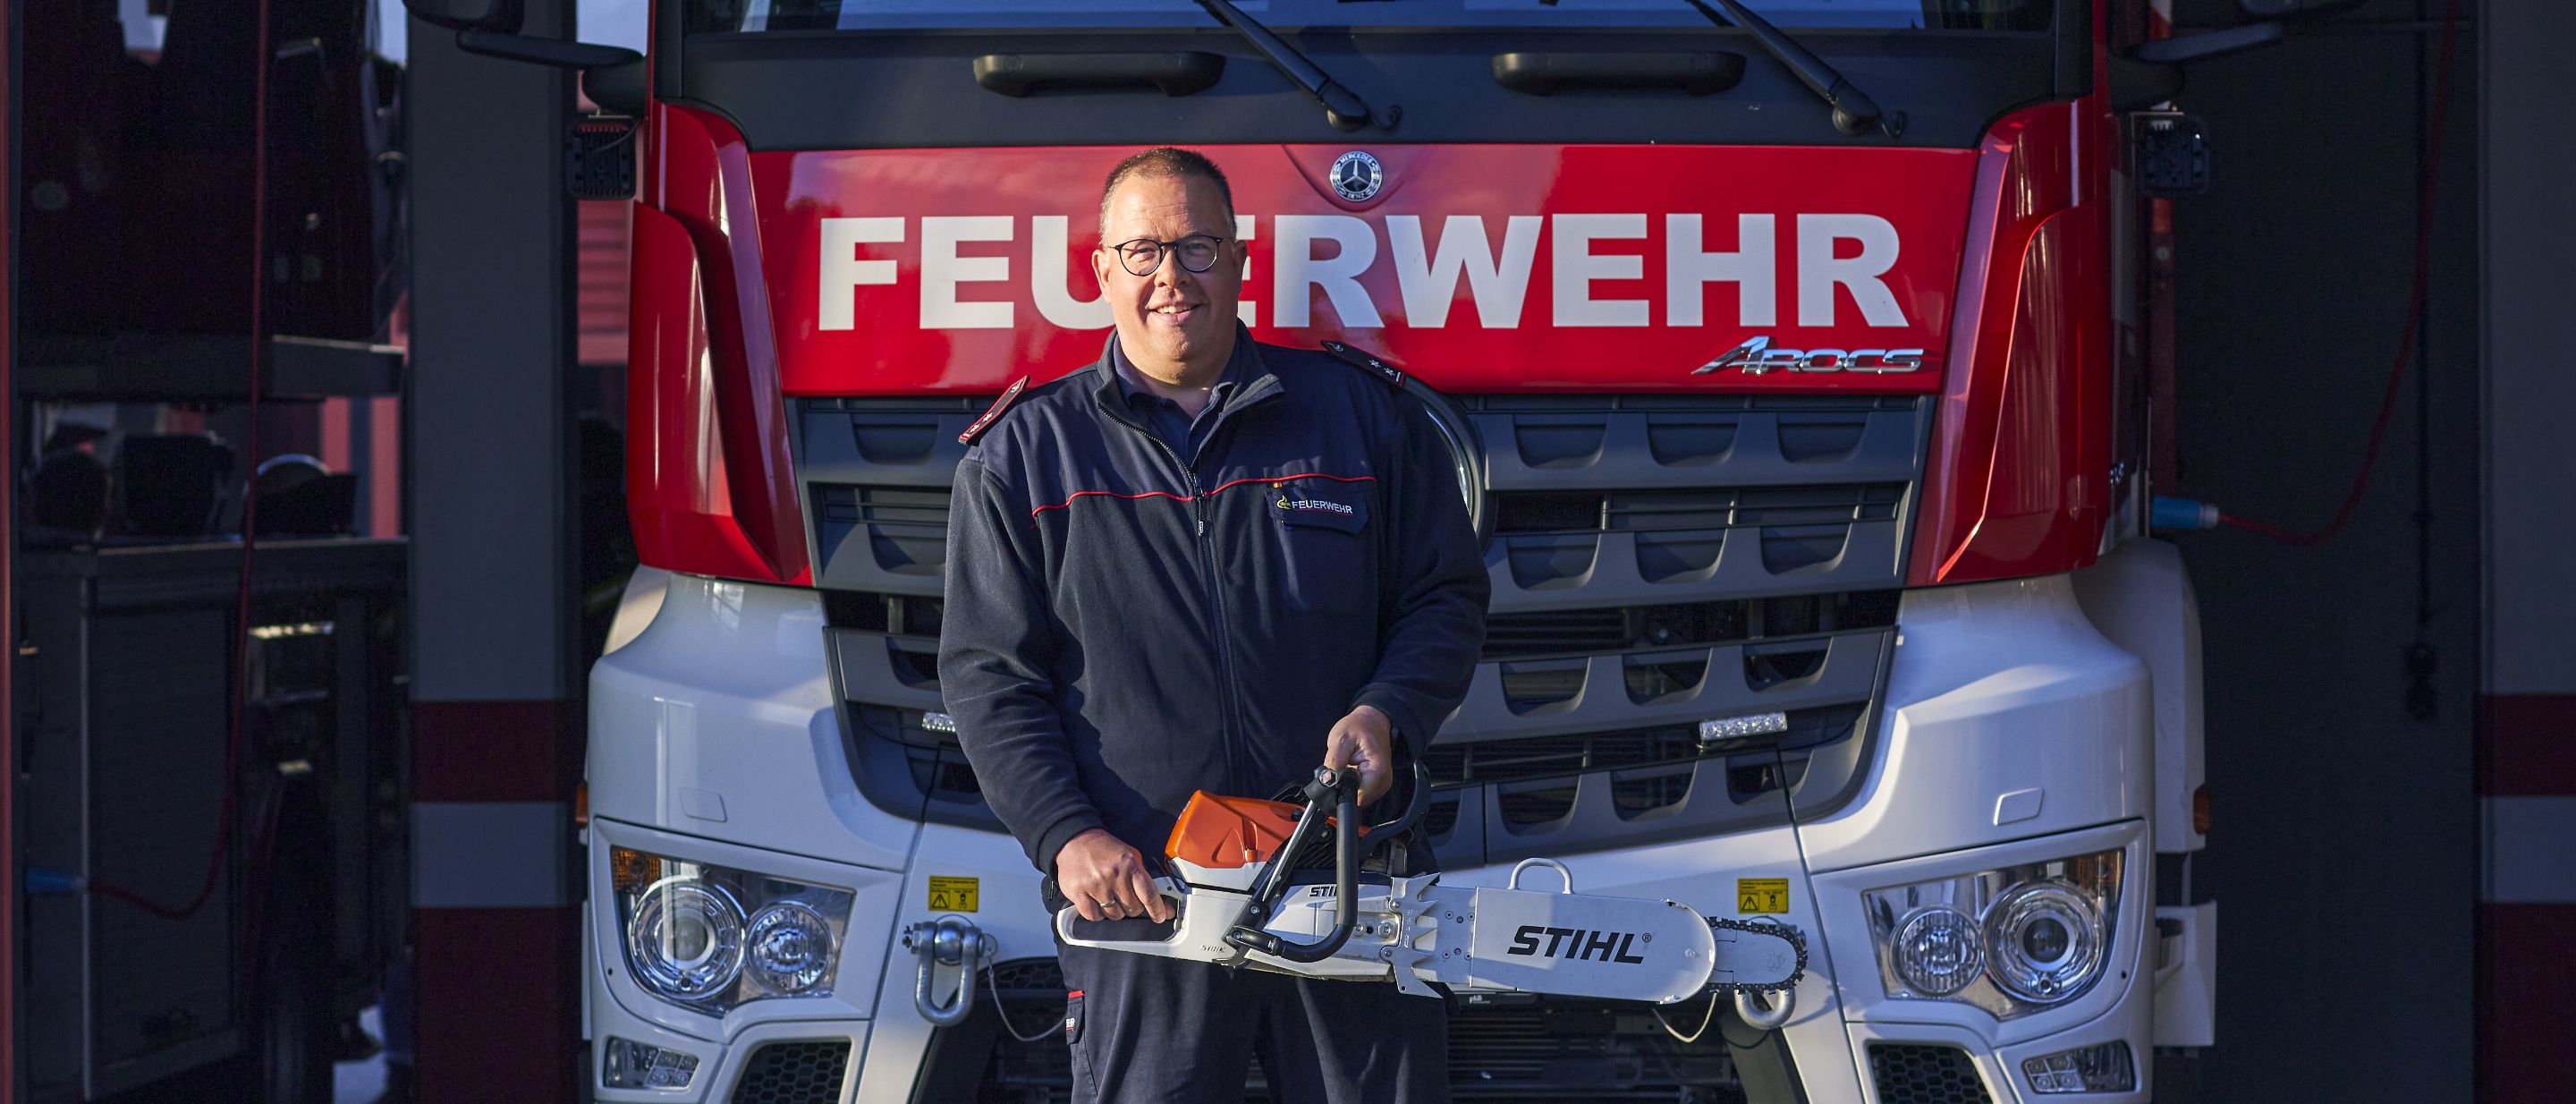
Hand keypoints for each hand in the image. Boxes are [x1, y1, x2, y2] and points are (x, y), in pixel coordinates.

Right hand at [1053, 828, 1174, 922]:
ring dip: (1114, 910)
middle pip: (1133, 908)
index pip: (1149, 894)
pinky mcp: (1078, 893)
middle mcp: (1114, 875)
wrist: (1075, 841)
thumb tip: (1162, 903)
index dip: (1158, 909)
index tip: (1161, 916)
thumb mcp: (1130, 856)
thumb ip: (1144, 877)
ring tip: (1108, 895)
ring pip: (1114, 915)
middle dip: (1132, 907)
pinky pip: (1094, 916)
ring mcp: (1095, 885)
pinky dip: (1097, 914)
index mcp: (1129, 865)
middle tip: (1125, 897)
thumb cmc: (1105, 850)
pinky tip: (1096, 901)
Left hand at [1322, 705, 1394, 806]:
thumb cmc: (1358, 726)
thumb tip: (1327, 781)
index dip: (1340, 791)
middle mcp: (1384, 782)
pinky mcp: (1378, 784)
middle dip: (1344, 788)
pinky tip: (1351, 770)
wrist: (1372, 721)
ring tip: (1346, 766)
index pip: (1356, 797)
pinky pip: (1361, 792)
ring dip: (1348, 786)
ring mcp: (1382, 784)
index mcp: (1377, 771)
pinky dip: (1353, 784)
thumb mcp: (1341, 739)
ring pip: (1358, 797)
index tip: (1334, 778)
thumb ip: (1333, 761)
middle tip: (1340, 768)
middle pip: (1357, 800)